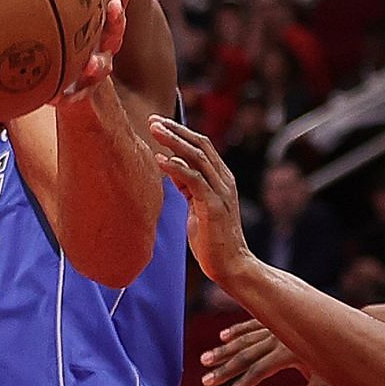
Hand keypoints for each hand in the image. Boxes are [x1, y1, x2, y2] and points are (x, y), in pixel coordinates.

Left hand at [56, 0, 133, 102]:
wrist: (67, 91)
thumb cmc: (67, 49)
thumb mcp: (66, 24)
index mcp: (100, 30)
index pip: (114, 5)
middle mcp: (101, 49)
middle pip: (113, 34)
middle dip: (116, 20)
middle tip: (115, 7)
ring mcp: (91, 73)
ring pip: (100, 68)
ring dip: (98, 65)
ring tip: (94, 64)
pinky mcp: (76, 95)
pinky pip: (74, 98)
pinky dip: (68, 97)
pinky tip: (58, 99)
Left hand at [150, 116, 253, 286]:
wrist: (231, 265)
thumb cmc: (212, 239)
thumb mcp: (198, 205)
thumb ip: (188, 185)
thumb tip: (171, 166)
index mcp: (221, 178)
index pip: (202, 145)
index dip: (180, 132)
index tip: (158, 123)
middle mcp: (224, 180)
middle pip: (200, 144)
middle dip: (176, 130)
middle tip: (153, 120)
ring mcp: (220, 192)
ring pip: (197, 157)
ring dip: (174, 142)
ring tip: (153, 131)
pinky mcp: (213, 206)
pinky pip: (194, 180)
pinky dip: (176, 168)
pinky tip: (160, 160)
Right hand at [203, 319, 332, 385]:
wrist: (353, 328)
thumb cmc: (341, 361)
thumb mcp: (326, 385)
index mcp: (289, 352)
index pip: (260, 370)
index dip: (243, 384)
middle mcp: (280, 337)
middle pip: (246, 355)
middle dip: (225, 369)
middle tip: (206, 380)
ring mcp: (278, 327)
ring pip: (245, 339)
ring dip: (224, 350)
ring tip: (205, 360)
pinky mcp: (280, 320)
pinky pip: (254, 324)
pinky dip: (238, 331)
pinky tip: (224, 337)